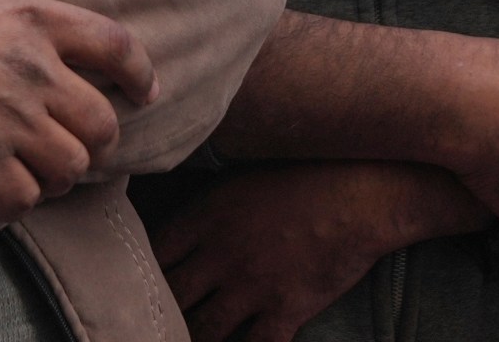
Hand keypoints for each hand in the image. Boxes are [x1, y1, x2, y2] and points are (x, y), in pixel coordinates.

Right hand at [0, 0, 156, 220]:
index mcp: (32, 21)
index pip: (115, 46)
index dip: (139, 72)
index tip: (145, 91)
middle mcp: (32, 75)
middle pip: (101, 122)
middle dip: (99, 136)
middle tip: (83, 138)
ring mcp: (8, 122)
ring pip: (69, 164)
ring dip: (62, 170)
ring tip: (46, 167)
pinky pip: (23, 197)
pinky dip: (21, 199)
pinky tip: (8, 189)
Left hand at [154, 161, 487, 341]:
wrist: (362, 192)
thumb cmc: (306, 173)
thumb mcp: (242, 175)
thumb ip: (208, 202)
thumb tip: (183, 213)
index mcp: (205, 217)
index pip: (154, 253)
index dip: (142, 270)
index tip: (136, 280)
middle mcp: (221, 254)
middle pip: (172, 295)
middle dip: (159, 310)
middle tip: (149, 319)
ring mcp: (252, 285)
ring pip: (205, 329)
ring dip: (192, 337)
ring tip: (183, 339)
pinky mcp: (287, 308)